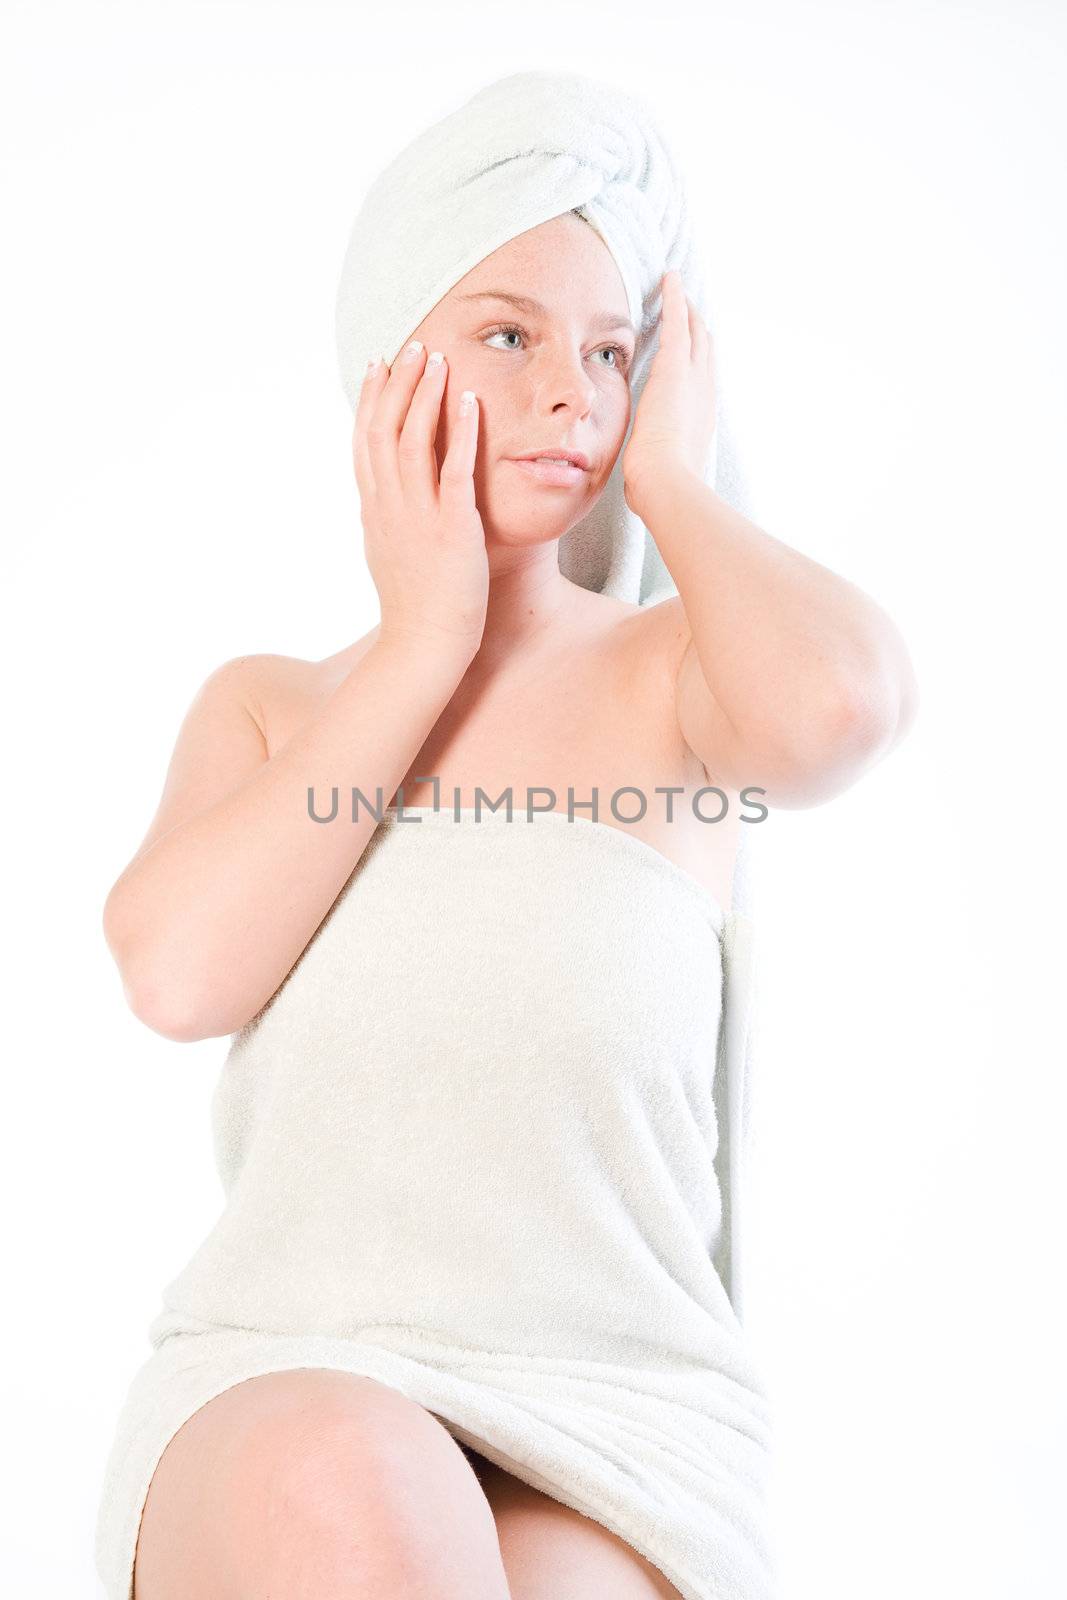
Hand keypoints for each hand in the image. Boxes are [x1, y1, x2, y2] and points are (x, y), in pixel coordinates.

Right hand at [353, 342, 489, 657]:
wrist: (425, 646)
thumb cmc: (416, 607)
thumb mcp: (388, 553)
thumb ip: (383, 519)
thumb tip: (374, 500)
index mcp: (374, 510)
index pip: (365, 441)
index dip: (372, 398)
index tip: (380, 364)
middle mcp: (389, 507)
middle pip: (384, 429)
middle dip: (398, 383)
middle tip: (412, 345)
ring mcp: (417, 517)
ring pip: (412, 441)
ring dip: (425, 396)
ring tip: (438, 359)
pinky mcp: (452, 529)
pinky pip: (454, 471)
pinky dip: (460, 433)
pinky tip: (470, 402)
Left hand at [622, 269, 716, 512]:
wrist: (667, 483)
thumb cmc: (660, 488)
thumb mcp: (658, 477)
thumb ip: (653, 474)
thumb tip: (641, 493)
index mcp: (699, 421)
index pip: (700, 384)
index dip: (696, 365)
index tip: (691, 353)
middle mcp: (704, 395)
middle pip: (705, 352)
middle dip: (698, 329)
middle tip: (691, 308)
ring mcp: (693, 379)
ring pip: (694, 332)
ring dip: (686, 308)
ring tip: (678, 287)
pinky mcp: (675, 367)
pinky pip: (677, 322)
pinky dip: (675, 299)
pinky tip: (670, 278)